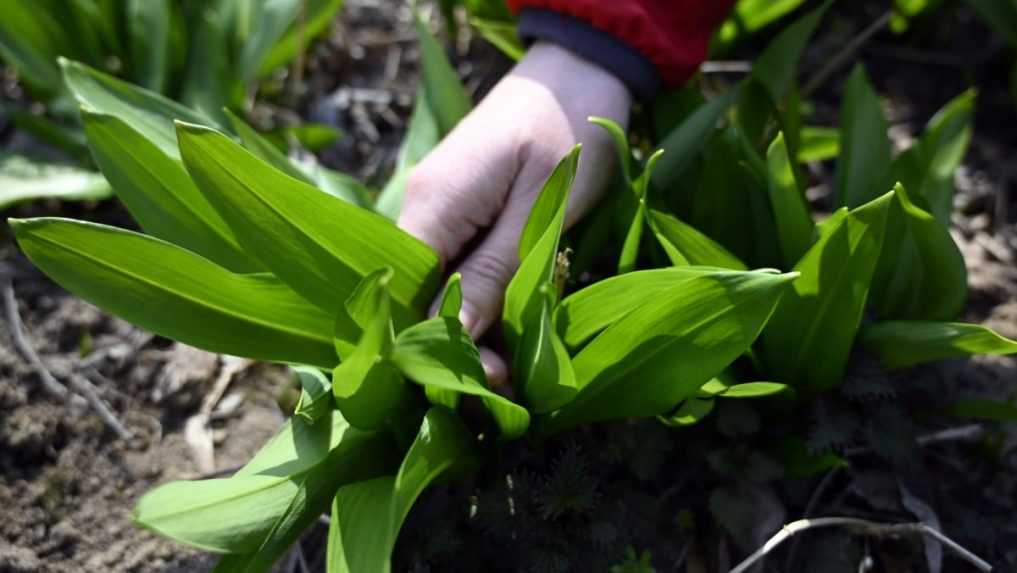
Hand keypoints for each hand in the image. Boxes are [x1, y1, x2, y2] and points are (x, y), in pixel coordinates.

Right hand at [398, 41, 631, 382]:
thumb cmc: (568, 132)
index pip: (404, 295)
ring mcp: (438, 214)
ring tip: (514, 370)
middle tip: (507, 383)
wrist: (576, 75)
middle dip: (456, 348)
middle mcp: (421, 211)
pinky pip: (457, 271)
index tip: (479, 384)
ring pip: (439, 290)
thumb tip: (453, 338)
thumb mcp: (540, 208)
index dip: (432, 345)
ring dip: (473, 331)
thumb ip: (493, 271)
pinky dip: (482, 303)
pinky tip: (510, 332)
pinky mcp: (459, 218)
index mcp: (432, 205)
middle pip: (417, 298)